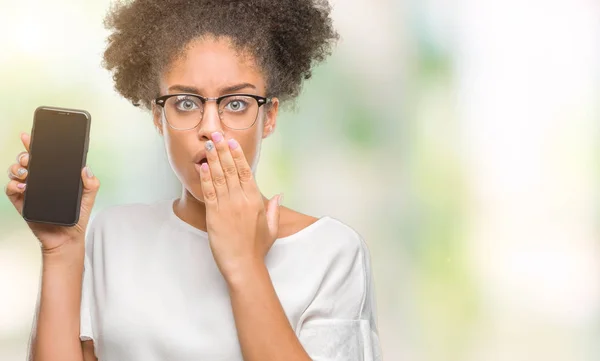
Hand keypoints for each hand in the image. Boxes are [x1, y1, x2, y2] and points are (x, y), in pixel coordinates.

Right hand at [4, 132, 100, 254]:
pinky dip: (14, 185)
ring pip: (16, 172)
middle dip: (25, 155)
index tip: (30, 136)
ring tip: (27, 172)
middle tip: (30, 159)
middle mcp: (40, 180)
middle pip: (27, 161)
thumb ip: (91, 183)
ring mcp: (29, 190)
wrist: (67, 237)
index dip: (34, 145)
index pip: (43, 157)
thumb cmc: (77, 216)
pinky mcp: (22, 202)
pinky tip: (22, 186)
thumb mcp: (88, 197)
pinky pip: (11, 189)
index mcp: (55, 176)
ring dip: (18, 168)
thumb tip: (85, 169)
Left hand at [199, 131, 282, 279]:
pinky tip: (202, 167)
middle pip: (231, 169)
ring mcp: (227, 207)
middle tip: (216, 135)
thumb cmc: (257, 248)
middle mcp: (241, 200)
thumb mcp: (271, 228)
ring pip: (219, 177)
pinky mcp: (214, 215)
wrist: (243, 265)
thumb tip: (278, 194)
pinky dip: (205, 178)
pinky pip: (209, 192)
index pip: (246, 171)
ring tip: (208, 145)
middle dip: (222, 150)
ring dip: (213, 159)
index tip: (232, 142)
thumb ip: (273, 208)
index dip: (238, 155)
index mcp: (255, 201)